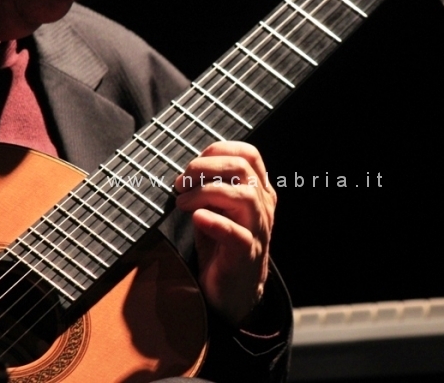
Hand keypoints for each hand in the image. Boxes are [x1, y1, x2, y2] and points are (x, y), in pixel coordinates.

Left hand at [174, 141, 276, 325]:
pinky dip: (214, 221)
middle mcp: (262, 206)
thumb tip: (186, 172)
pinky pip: (235, 232)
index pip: (248, 155)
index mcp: (258, 191)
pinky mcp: (246, 253)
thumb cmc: (223, 246)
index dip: (218, 151)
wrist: (234, 291)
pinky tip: (197, 218)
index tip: (192, 165)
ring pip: (242, 195)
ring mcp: (258, 229)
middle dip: (205, 167)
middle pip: (242, 168)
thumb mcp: (218, 210)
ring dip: (205, 192)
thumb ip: (210, 189)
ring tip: (182, 202)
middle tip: (180, 182)